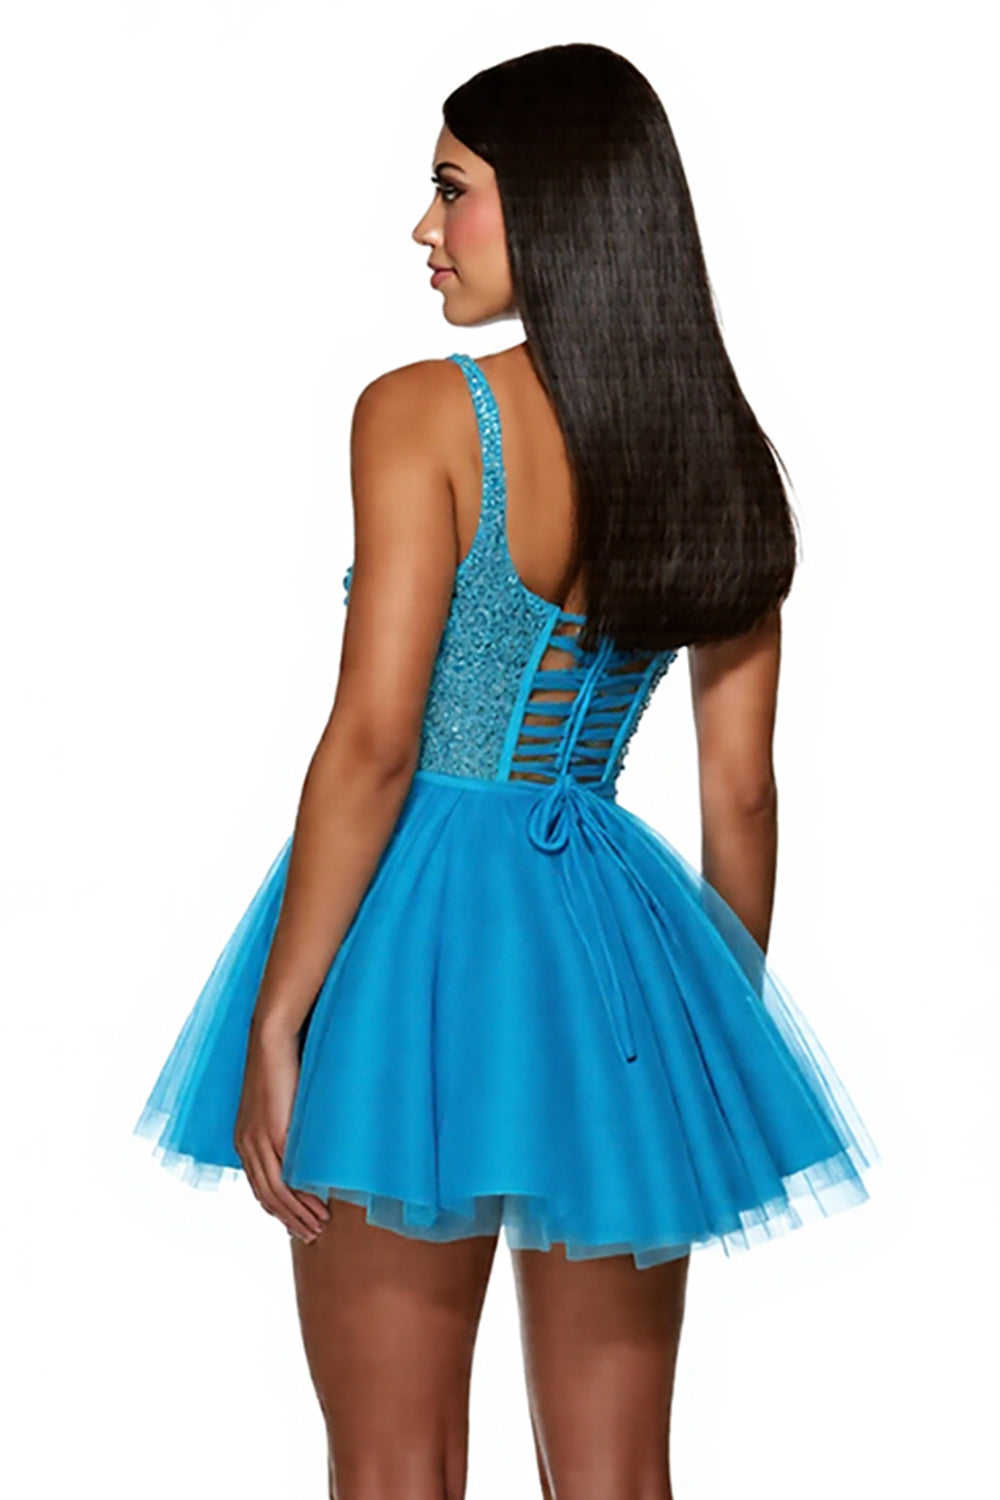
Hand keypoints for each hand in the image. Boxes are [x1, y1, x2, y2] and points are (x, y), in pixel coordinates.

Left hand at [233, 1021, 330, 1243]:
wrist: (271, 1041)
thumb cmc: (280, 1066)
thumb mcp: (279, 1104)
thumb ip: (285, 1125)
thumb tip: (304, 1143)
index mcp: (244, 1141)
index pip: (259, 1187)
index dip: (278, 1210)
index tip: (296, 1224)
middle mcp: (246, 1146)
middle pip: (266, 1196)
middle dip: (289, 1219)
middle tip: (310, 1235)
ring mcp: (258, 1141)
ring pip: (276, 1192)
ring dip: (298, 1214)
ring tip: (318, 1227)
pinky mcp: (274, 1133)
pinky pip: (286, 1175)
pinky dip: (302, 1196)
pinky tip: (318, 1205)